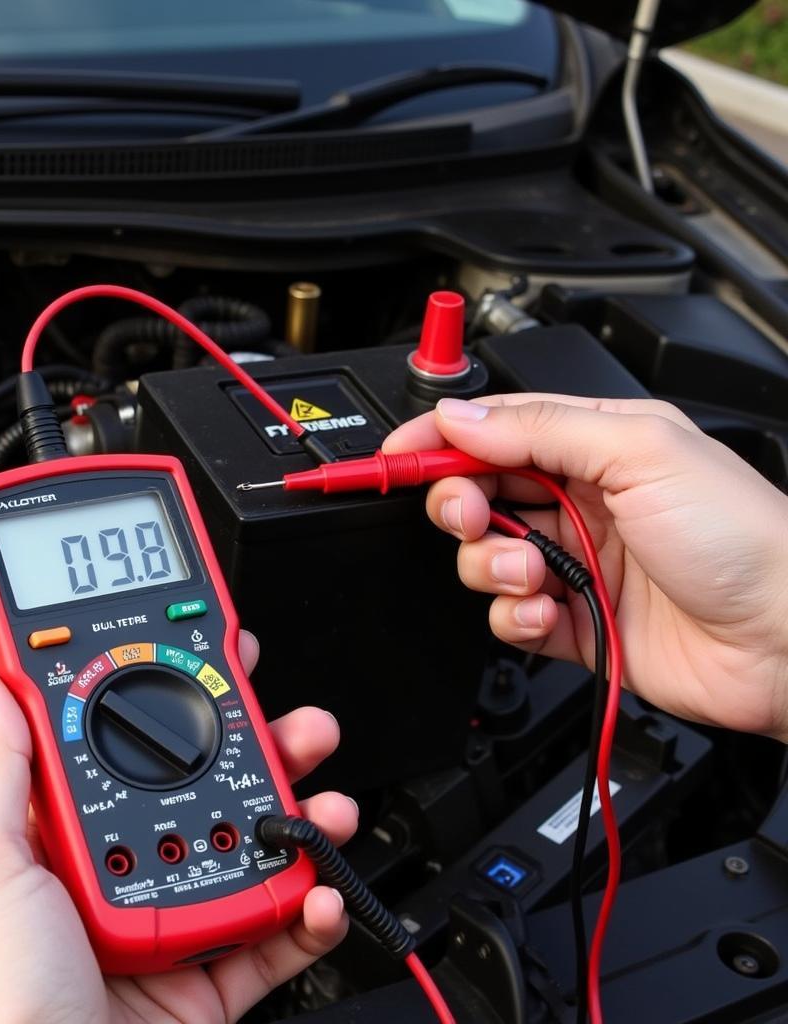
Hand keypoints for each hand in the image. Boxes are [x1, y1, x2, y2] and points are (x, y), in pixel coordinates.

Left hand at [0, 632, 355, 1023]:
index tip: (203, 652)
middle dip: (256, 746)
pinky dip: (311, 909)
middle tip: (292, 721)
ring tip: (325, 803)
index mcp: (62, 840)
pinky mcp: (212, 976)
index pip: (118, 743)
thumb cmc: (0, 1011)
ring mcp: (170, 920)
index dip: (162, 692)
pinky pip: (276, 931)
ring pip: (248, 848)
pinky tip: (322, 891)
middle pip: (200, 787)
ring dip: (299, 818)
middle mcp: (120, 869)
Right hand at [384, 395, 787, 740]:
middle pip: (478, 494)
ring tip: (532, 573)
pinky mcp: (573, 622)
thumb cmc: (742, 537)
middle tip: (470, 516)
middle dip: (460, 506)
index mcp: (595, 444)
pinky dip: (514, 617)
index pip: (494, 431)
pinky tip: (547, 612)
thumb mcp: (639, 450)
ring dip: (492, 567)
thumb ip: (540, 428)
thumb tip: (460, 418)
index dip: (440, 443)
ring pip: (484, 558)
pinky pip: (508, 617)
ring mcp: (575, 563)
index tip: (399, 457)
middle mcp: (580, 500)